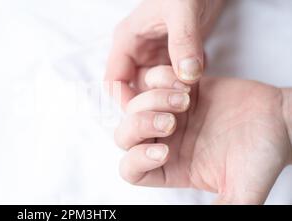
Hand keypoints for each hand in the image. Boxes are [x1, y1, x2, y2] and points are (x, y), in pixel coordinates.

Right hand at [104, 0, 224, 107]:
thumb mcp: (183, 10)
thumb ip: (184, 41)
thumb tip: (187, 76)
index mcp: (126, 42)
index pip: (113, 81)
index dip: (125, 101)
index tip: (146, 115)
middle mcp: (137, 52)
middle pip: (135, 89)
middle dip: (153, 100)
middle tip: (176, 105)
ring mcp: (156, 56)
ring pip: (156, 88)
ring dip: (172, 93)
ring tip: (190, 92)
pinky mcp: (174, 58)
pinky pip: (175, 81)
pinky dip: (186, 84)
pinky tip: (201, 77)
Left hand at [114, 66, 291, 203]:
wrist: (283, 120)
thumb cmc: (264, 157)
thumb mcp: (241, 193)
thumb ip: (222, 209)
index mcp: (172, 168)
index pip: (130, 170)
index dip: (136, 161)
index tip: (164, 152)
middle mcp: (166, 142)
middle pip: (124, 136)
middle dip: (140, 125)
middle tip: (171, 122)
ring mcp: (171, 114)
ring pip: (135, 106)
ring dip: (153, 100)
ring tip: (185, 99)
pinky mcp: (181, 88)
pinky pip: (152, 79)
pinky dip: (161, 78)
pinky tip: (187, 83)